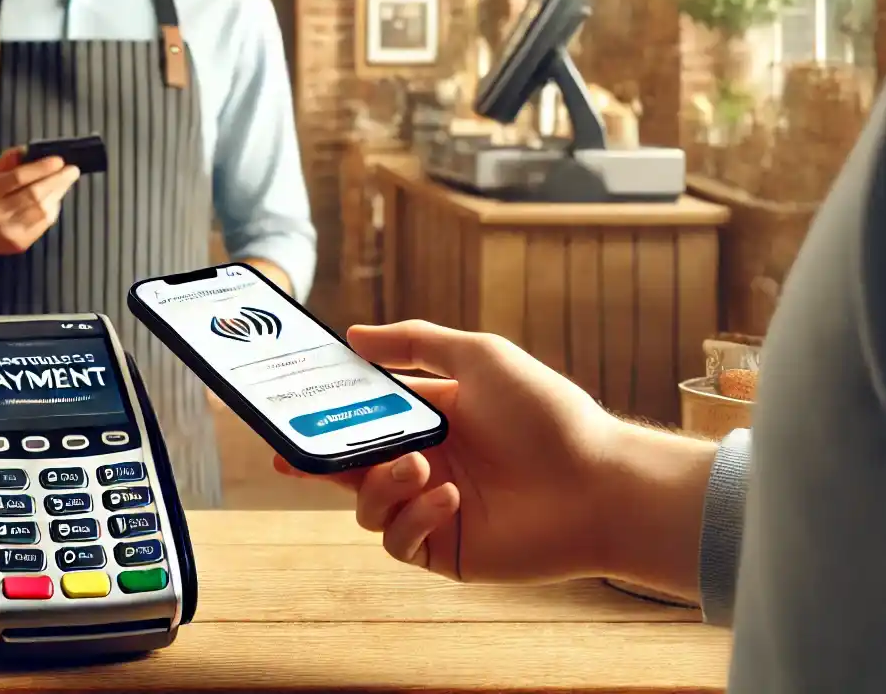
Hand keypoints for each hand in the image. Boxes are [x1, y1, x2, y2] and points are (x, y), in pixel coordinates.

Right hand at [0, 147, 80, 256]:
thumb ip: (7, 160)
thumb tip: (29, 150)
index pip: (17, 178)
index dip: (40, 169)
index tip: (59, 160)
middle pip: (34, 196)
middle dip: (57, 181)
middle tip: (72, 170)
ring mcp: (9, 231)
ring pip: (42, 211)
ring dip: (58, 194)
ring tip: (66, 181)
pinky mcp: (20, 243)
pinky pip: (44, 224)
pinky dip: (53, 209)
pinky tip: (54, 199)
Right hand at [274, 320, 648, 585]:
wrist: (602, 483)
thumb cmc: (550, 414)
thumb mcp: (481, 357)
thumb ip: (414, 343)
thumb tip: (353, 335)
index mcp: (431, 420)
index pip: (361, 419)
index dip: (321, 419)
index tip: (283, 416)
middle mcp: (427, 465)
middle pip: (349, 467)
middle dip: (316, 464)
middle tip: (293, 459)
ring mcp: (434, 510)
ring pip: (367, 506)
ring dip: (381, 484)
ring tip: (420, 465)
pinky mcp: (447, 550)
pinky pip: (399, 540)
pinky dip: (413, 517)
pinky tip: (447, 498)